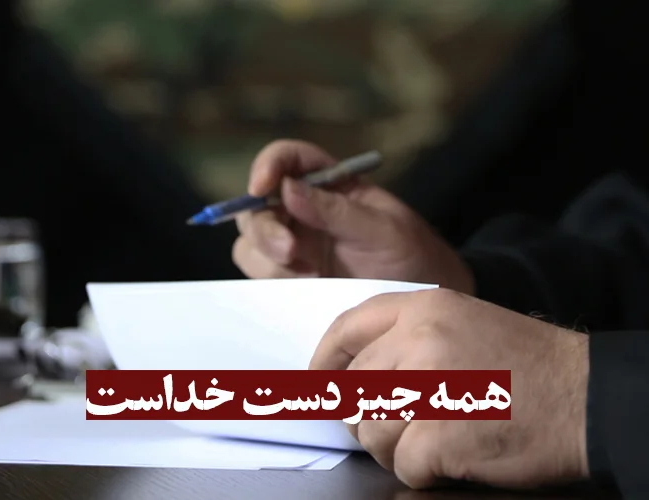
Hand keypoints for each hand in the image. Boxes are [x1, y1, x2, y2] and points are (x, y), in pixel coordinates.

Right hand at [232, 140, 473, 292]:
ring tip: (312, 275)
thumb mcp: (383, 230)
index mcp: (329, 183)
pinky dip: (273, 280)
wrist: (418, 303)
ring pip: (251, 242)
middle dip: (266, 228)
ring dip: (270, 259)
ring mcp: (293, 244)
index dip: (268, 165)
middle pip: (257, 205)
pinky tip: (307, 287)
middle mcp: (303, 209)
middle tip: (291, 252)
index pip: (288, 159)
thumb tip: (288, 188)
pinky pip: (260, 274)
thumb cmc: (411, 255)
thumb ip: (337, 210)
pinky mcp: (290, 276)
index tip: (261, 186)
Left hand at [309, 288, 589, 489]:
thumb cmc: (525, 364)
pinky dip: (422, 470)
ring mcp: (430, 385)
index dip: (324, 360)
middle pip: (354, 388)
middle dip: (364, 417)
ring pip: (371, 430)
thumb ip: (406, 339)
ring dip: (393, 447)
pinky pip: (403, 464)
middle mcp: (421, 339)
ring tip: (429, 441)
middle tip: (393, 426)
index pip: (347, 328)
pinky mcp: (442, 433)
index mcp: (424, 307)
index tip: (317, 384)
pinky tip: (451, 457)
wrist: (586, 396)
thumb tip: (351, 376)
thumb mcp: (461, 324)